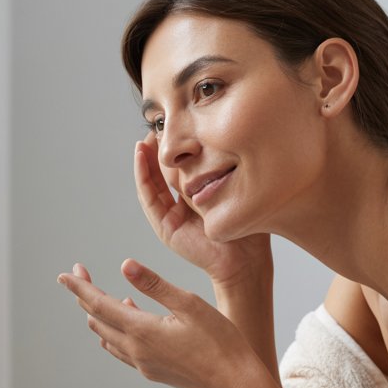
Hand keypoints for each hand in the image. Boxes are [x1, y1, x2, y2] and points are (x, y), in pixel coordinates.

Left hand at [58, 260, 263, 387]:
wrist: (236, 384)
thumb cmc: (220, 341)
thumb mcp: (189, 304)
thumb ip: (154, 285)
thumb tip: (124, 265)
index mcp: (141, 331)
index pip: (98, 305)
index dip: (80, 287)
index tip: (63, 275)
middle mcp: (136, 350)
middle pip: (98, 320)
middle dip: (86, 296)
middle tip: (81, 274)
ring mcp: (143, 364)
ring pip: (107, 337)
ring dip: (99, 315)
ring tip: (98, 295)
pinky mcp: (153, 372)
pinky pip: (122, 349)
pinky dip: (115, 331)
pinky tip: (128, 317)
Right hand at [135, 136, 270, 287]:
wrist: (244, 259)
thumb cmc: (246, 227)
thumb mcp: (228, 189)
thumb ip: (215, 171)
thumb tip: (209, 141)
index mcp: (196, 200)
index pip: (179, 171)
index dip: (173, 151)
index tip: (173, 128)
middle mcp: (180, 209)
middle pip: (162, 175)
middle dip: (156, 152)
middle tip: (155, 128)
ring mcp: (170, 218)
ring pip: (151, 184)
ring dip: (144, 161)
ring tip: (143, 139)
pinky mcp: (165, 227)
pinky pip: (149, 197)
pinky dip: (142, 175)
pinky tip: (141, 156)